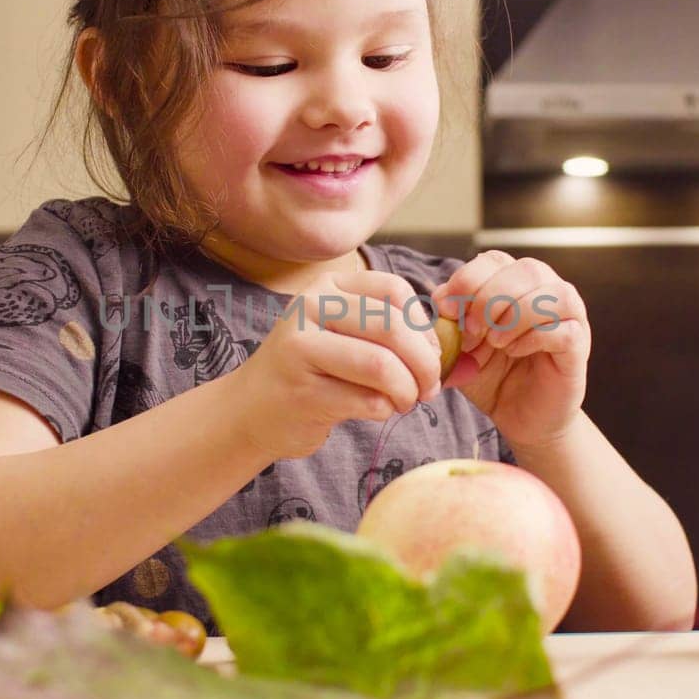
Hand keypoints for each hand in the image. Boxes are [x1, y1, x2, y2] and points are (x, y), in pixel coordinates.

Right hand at [228, 270, 442, 459]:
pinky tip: (376, 411)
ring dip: (406, 391)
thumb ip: (389, 331)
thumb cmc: (313, 372)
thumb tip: (447, 348)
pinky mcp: (301, 391)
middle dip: (424, 364)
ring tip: (404, 402)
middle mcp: (309, 307)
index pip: (395, 290)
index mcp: (328, 287)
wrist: (251, 409)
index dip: (424, 326)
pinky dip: (384, 410)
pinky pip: (366, 401)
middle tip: (428, 389)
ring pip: (381, 365)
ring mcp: (300, 348)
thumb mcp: (345, 335)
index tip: (431, 355)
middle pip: (392, 328)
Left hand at [431, 251, 589, 450]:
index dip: (468, 279)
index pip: (495, 259)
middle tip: (472, 331)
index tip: (447, 310)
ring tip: (495, 342)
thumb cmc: (492, 377)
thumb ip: (448, 322)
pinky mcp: (578, 346)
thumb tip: (439, 299)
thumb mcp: (460, 348)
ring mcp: (569, 317)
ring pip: (553, 293)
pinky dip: (532, 338)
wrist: (520, 418)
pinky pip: (563, 329)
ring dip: (515, 315)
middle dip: (491, 298)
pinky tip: (514, 351)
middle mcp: (547, 292)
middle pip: (527, 269)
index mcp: (515, 283)